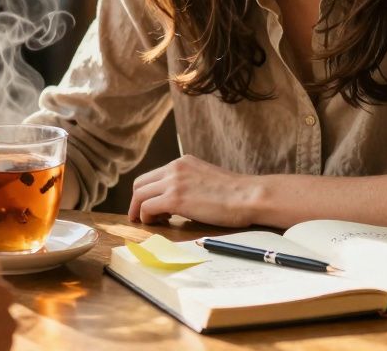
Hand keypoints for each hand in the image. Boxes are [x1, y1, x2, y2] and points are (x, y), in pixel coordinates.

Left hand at [128, 155, 260, 226]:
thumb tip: (177, 202)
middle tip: (144, 217)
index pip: (153, 176)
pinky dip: (147, 218)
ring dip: (140, 211)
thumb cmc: (235, 194)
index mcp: (183, 162)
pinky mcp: (175, 198)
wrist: (249, 196)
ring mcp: (174, 182)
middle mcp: (175, 168)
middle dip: (137, 202)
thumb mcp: (207, 179)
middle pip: (140, 184)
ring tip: (149, 223)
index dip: (148, 194)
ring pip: (139, 195)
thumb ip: (190, 184)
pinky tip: (158, 224)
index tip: (151, 208)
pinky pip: (147, 207)